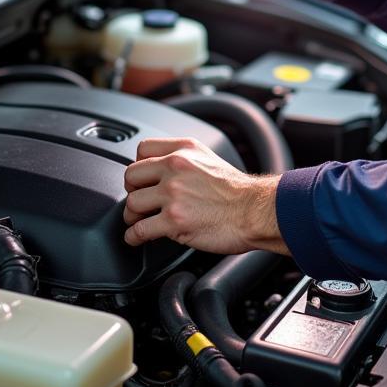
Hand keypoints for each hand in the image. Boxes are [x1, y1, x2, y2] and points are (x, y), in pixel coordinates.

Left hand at [123, 138, 288, 254]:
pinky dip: (133, 237)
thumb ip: (184, 159)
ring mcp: (173, 194)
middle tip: (140, 202)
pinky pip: (139, 229)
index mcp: (184, 150)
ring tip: (140, 221)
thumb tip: (163, 170)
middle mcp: (175, 167)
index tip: (141, 179)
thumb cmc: (238, 191)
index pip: (142, 149)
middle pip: (130, 176)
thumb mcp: (209, 159)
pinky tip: (137, 238)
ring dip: (132, 216)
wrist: (255, 211)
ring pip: (132, 204)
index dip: (139, 166)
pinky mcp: (173, 220)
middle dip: (132, 191)